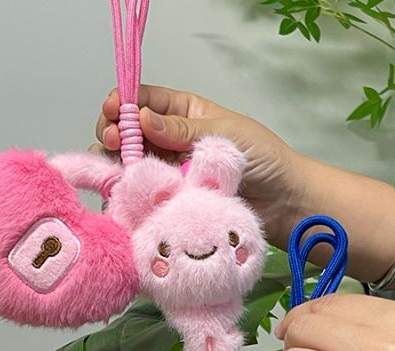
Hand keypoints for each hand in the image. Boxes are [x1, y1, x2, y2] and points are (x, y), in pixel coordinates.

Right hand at [94, 85, 394, 285]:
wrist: (285, 206)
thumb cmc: (265, 162)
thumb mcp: (224, 134)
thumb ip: (182, 130)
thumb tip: (141, 118)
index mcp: (186, 115)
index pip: (146, 101)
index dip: (124, 102)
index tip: (113, 110)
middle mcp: (172, 143)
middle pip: (130, 133)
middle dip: (114, 133)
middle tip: (112, 141)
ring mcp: (170, 175)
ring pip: (130, 166)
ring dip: (114, 164)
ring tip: (109, 167)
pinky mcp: (171, 205)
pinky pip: (142, 197)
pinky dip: (126, 195)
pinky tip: (116, 193)